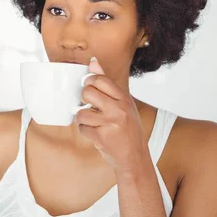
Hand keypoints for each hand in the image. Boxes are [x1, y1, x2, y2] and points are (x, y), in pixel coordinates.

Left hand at [75, 57, 149, 174]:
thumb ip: (106, 83)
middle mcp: (118, 109)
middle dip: (83, 99)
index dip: (89, 82)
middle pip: (87, 92)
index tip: (89, 88)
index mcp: (124, 98)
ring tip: (91, 122)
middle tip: (89, 106)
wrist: (135, 156)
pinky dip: (85, 131)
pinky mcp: (101, 137)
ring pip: (81, 112)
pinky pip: (82, 128)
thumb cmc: (127, 127)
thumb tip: (92, 61)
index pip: (99, 79)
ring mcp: (110, 123)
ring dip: (82, 118)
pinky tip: (94, 133)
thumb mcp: (123, 103)